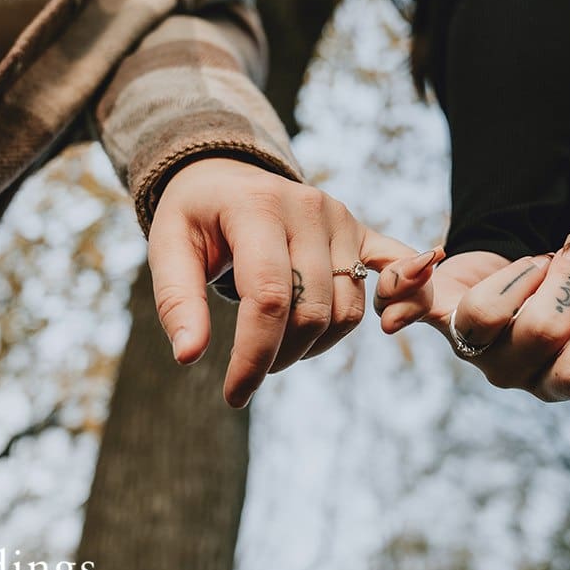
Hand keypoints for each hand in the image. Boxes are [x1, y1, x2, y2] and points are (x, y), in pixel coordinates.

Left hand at [147, 157, 414, 407]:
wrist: (227, 175)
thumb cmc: (195, 216)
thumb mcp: (167, 246)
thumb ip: (177, 301)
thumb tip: (190, 356)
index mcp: (258, 206)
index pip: (268, 298)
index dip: (253, 356)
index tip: (234, 394)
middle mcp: (309, 208)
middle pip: (312, 310)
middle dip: (279, 355)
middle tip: (251, 367)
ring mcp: (340, 218)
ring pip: (346, 310)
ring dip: (315, 345)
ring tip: (279, 344)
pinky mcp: (359, 230)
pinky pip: (393, 273)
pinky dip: (403, 300)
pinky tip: (391, 323)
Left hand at [377, 233, 569, 416]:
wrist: (503, 272)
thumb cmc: (554, 307)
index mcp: (548, 381)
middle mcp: (504, 369)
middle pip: (539, 335)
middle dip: (565, 283)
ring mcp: (464, 341)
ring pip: (485, 315)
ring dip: (519, 274)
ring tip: (536, 257)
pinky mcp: (429, 307)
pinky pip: (408, 302)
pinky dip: (406, 283)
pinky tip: (428, 259)